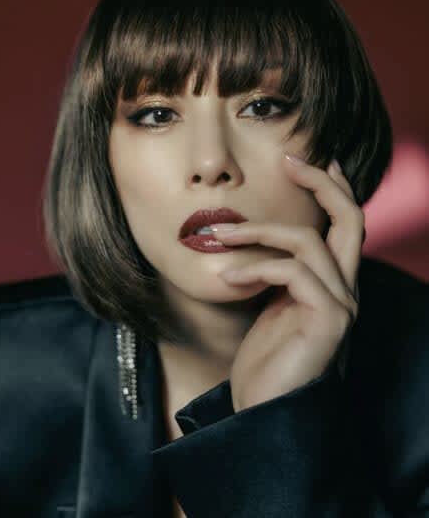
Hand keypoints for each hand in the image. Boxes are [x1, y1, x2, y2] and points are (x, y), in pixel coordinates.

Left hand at [212, 154, 364, 411]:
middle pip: (349, 218)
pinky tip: (227, 276)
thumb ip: (273, 269)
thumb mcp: (268, 301)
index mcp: (331, 282)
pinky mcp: (328, 321)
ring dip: (257, 231)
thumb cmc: (263, 357)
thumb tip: (252, 235)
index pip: (343, 224)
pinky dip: (254, 266)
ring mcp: (341, 305)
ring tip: (218, 236)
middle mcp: (345, 289)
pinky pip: (292, 272)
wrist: (263, 408)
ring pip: (306, 241)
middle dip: (322, 182)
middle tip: (290, 159)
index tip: (304, 161)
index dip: (330, 188)